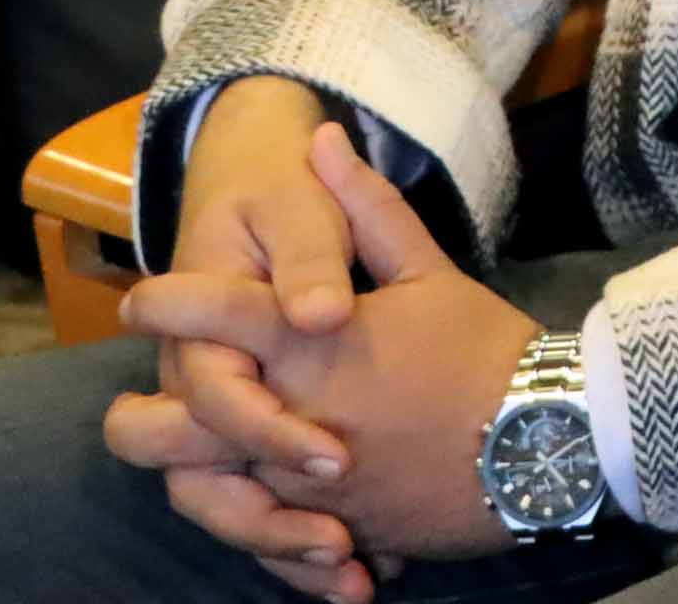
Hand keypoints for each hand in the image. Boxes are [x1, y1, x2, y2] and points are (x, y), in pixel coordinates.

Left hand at [122, 124, 533, 573]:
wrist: (548, 446)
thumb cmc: (486, 350)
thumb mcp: (431, 270)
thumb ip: (367, 209)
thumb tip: (324, 139)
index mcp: (314, 347)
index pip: (215, 315)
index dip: (167, 301)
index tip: (140, 299)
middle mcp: (294, 417)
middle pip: (176, 427)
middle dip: (139, 417)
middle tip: (129, 402)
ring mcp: (310, 485)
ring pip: (210, 492)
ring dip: (189, 473)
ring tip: (183, 454)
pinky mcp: (338, 528)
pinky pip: (269, 538)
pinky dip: (253, 527)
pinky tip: (252, 509)